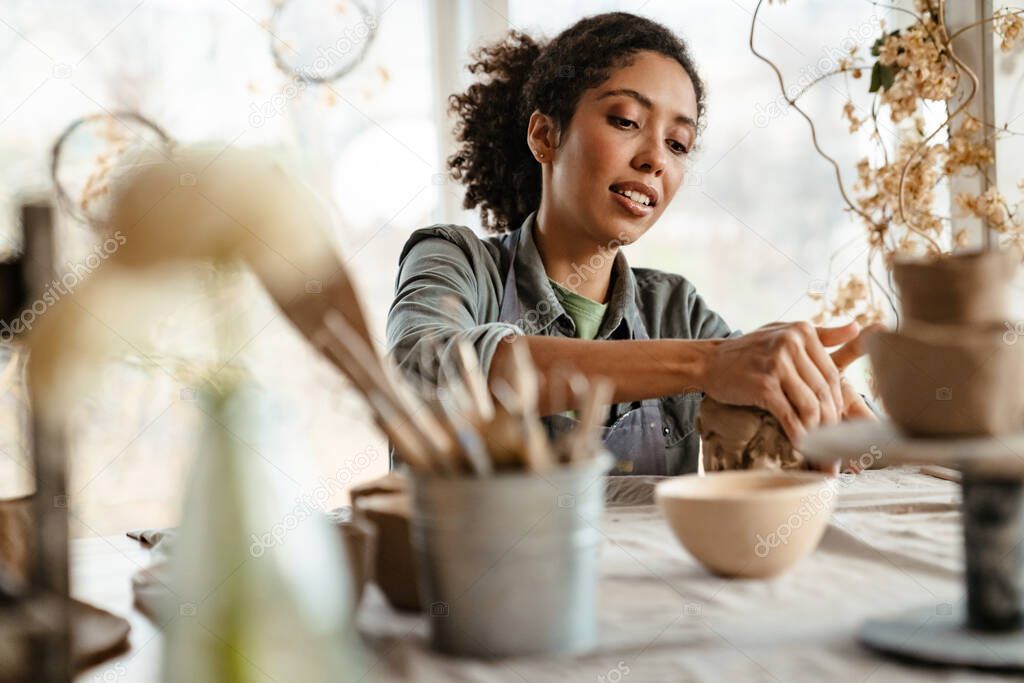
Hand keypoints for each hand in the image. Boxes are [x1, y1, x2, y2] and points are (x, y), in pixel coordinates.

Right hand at [702, 321, 860, 443]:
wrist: (709, 361)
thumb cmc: (748, 351)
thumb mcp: (784, 334)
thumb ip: (821, 334)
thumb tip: (857, 328)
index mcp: (802, 332)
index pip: (831, 373)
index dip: (837, 402)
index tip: (836, 421)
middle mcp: (791, 344)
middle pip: (824, 391)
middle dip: (831, 421)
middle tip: (833, 442)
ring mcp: (777, 364)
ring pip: (811, 405)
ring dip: (818, 431)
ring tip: (819, 447)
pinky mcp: (763, 385)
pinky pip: (790, 415)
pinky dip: (799, 434)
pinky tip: (802, 445)